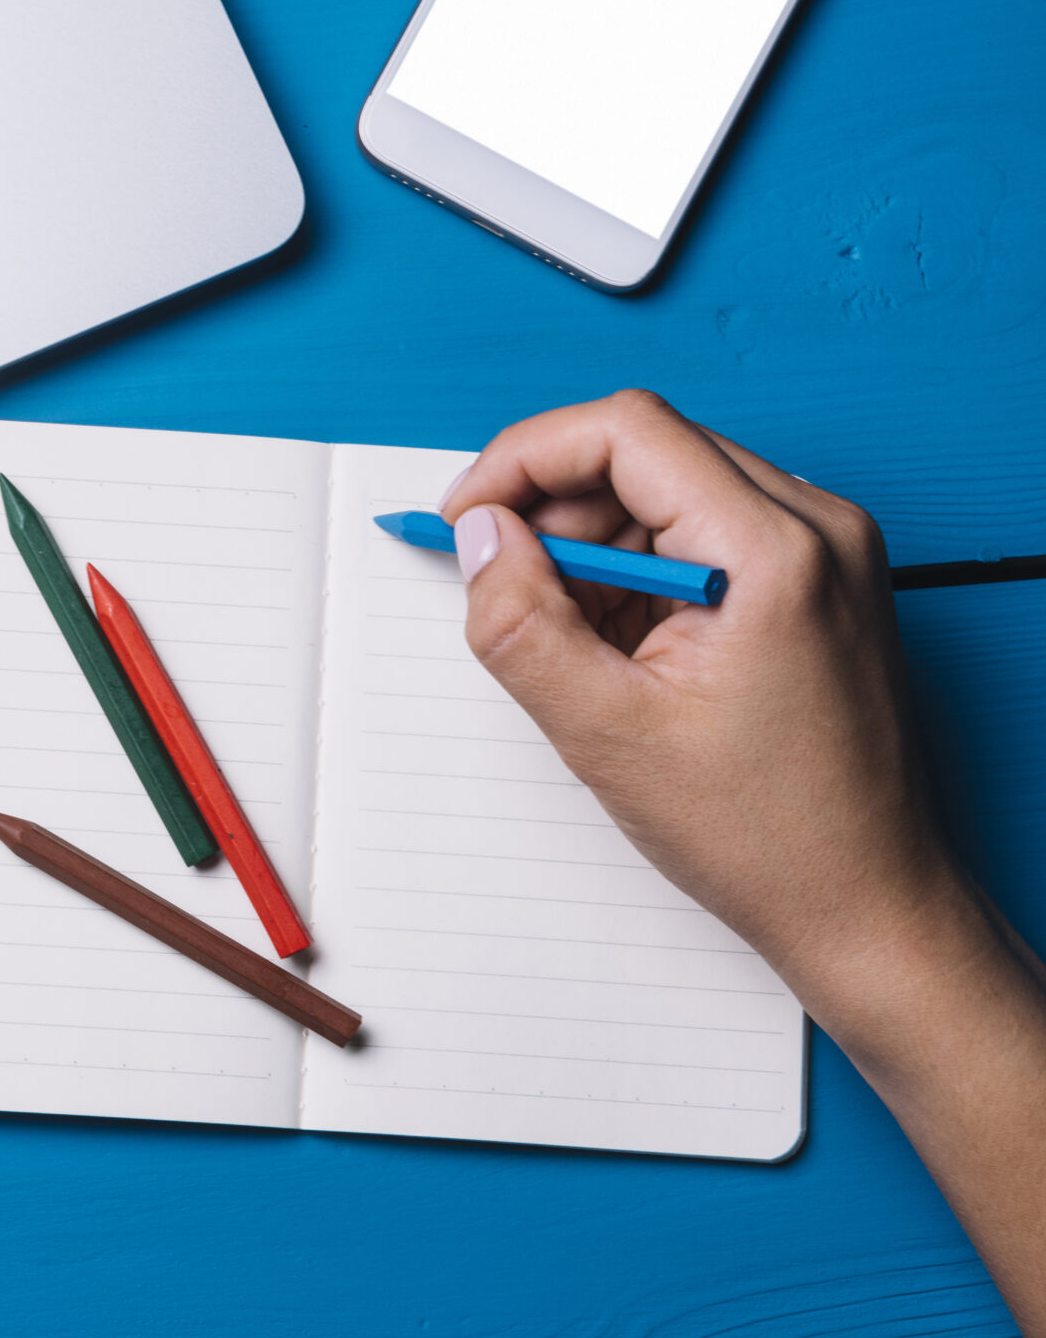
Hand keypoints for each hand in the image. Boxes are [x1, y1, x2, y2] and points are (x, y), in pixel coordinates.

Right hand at [438, 389, 943, 988]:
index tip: (468, 516)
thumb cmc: (767, 836)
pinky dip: (640, 571)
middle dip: (556, 508)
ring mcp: (828, 553)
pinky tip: (623, 648)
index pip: (626, 431)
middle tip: (505, 585)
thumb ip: (520, 621)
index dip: (523, 458)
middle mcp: (818, 528)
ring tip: (576, 641)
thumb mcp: (605, 732)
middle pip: (647, 452)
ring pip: (670, 489)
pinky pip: (704, 532)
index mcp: (776, 551)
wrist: (869, 906)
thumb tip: (480, 537)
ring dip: (595, 544)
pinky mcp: (819, 581)